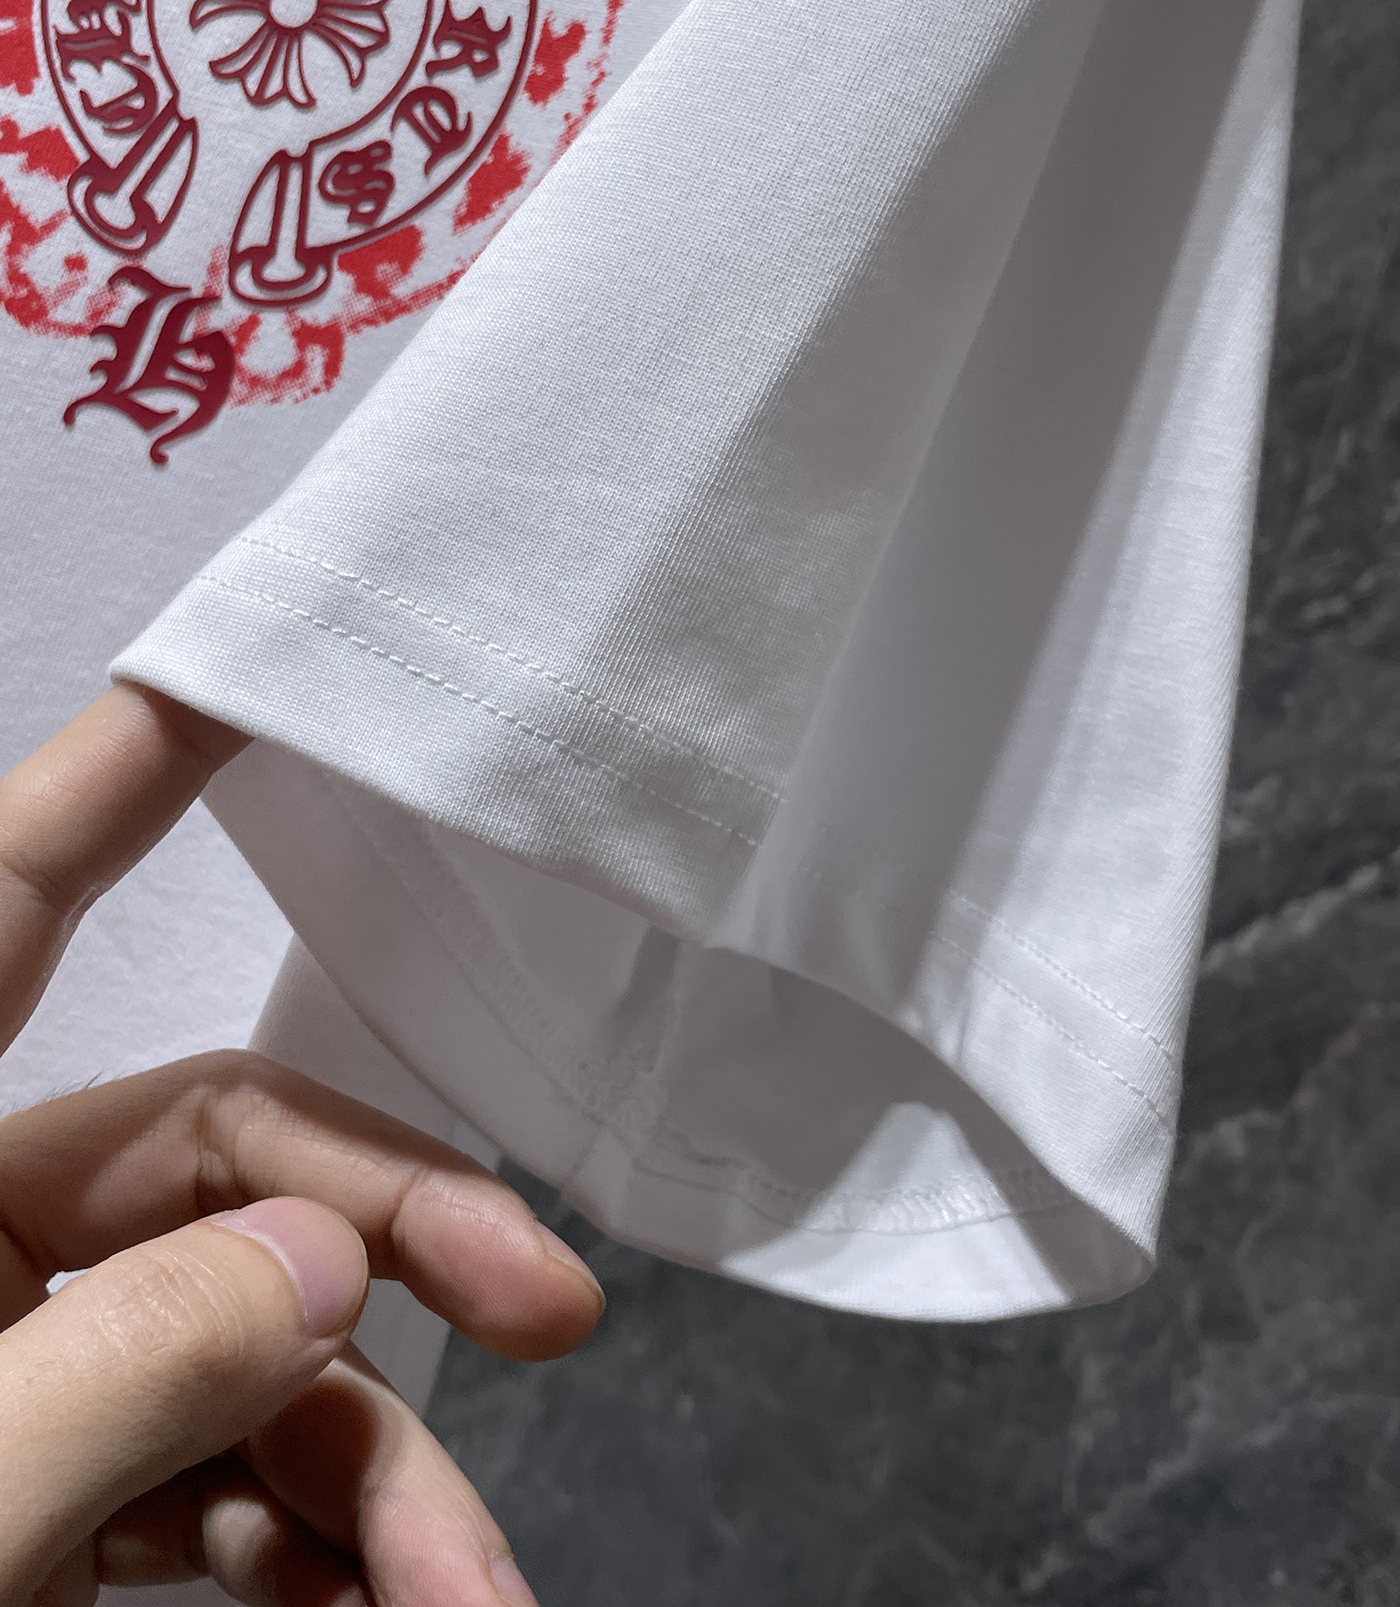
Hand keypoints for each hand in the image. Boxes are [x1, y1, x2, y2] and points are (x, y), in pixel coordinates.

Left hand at [0, 684, 602, 1605]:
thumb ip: (115, 1372)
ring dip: (374, 1470)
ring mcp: (0, 1382)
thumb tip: (322, 1264)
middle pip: (218, 1160)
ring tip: (464, 1603)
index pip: (2, 896)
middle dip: (393, 1239)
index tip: (240, 679)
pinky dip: (307, 1548)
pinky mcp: (37, 1514)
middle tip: (551, 1309)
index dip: (123, 771)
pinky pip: (206, 1487)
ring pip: (243, 1354)